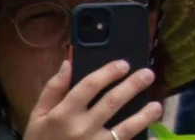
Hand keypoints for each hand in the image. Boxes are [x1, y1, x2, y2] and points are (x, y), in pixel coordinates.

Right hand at [21, 58, 162, 139]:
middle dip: (133, 86)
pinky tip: (155, 139)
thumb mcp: (37, 116)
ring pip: (125, 129)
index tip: (124, 64)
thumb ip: (53, 90)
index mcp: (63, 114)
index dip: (109, 72)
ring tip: (157, 106)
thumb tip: (68, 63)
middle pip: (112, 102)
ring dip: (144, 115)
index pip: (90, 86)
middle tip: (148, 74)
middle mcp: (80, 129)